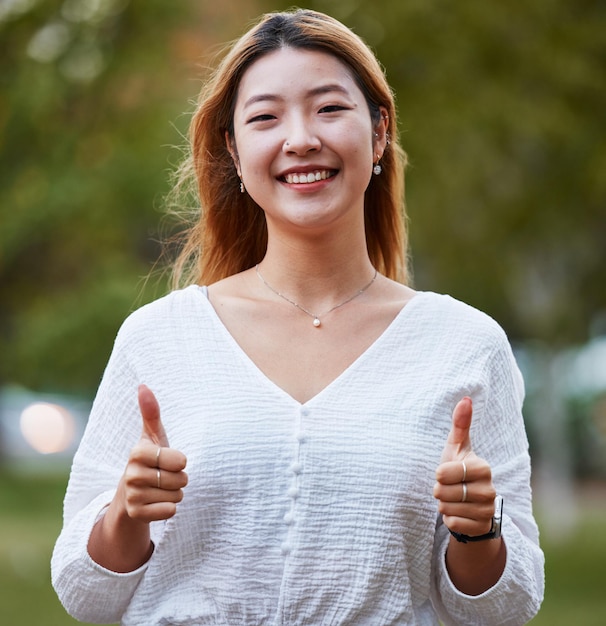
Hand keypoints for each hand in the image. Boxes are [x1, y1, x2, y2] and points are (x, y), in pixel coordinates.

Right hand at [120, 384, 187, 522]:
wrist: (130, 496)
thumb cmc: (149, 461)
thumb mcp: (152, 437)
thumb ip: (151, 413)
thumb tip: (143, 385)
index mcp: (137, 451)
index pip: (180, 460)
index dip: (181, 461)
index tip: (168, 460)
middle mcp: (131, 473)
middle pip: (181, 479)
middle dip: (180, 479)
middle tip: (164, 476)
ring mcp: (132, 495)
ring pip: (177, 495)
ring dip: (175, 493)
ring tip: (159, 489)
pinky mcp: (136, 514)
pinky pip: (170, 511)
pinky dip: (169, 508)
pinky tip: (156, 503)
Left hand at [433, 397, 496, 537]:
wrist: (469, 503)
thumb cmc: (458, 470)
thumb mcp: (456, 447)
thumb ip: (460, 424)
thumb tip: (465, 398)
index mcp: (483, 467)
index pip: (444, 473)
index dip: (438, 474)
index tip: (443, 473)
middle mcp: (490, 489)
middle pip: (444, 492)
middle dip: (439, 491)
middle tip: (448, 488)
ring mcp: (488, 510)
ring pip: (447, 508)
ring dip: (443, 505)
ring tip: (453, 499)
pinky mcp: (483, 527)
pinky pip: (453, 524)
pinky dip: (449, 519)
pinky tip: (457, 512)